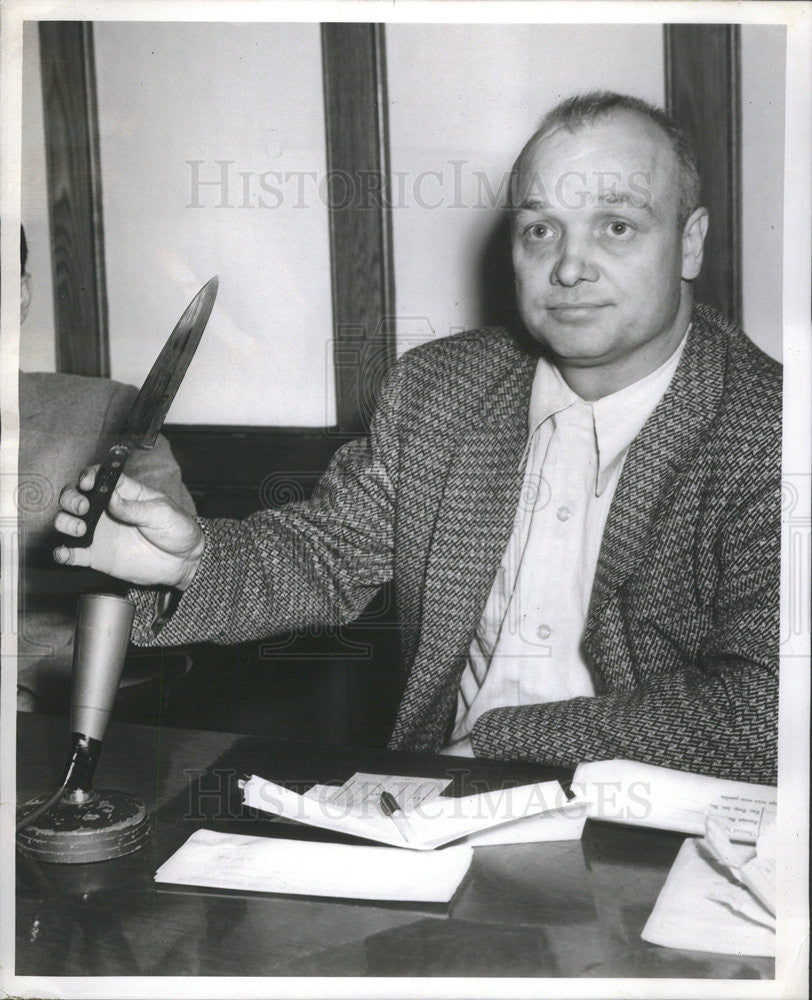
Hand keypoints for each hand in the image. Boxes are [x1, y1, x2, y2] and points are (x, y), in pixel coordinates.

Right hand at [54, 467, 204, 589]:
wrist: (184, 561)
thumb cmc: (177, 530)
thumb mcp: (161, 512)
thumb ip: (133, 507)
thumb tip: (111, 497)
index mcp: (123, 493)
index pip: (98, 477)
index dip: (88, 476)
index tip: (88, 483)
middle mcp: (106, 510)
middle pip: (75, 496)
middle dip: (71, 498)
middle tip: (83, 508)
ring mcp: (100, 532)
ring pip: (67, 521)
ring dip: (65, 522)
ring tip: (80, 529)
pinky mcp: (97, 555)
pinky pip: (73, 553)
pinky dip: (63, 553)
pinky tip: (65, 553)